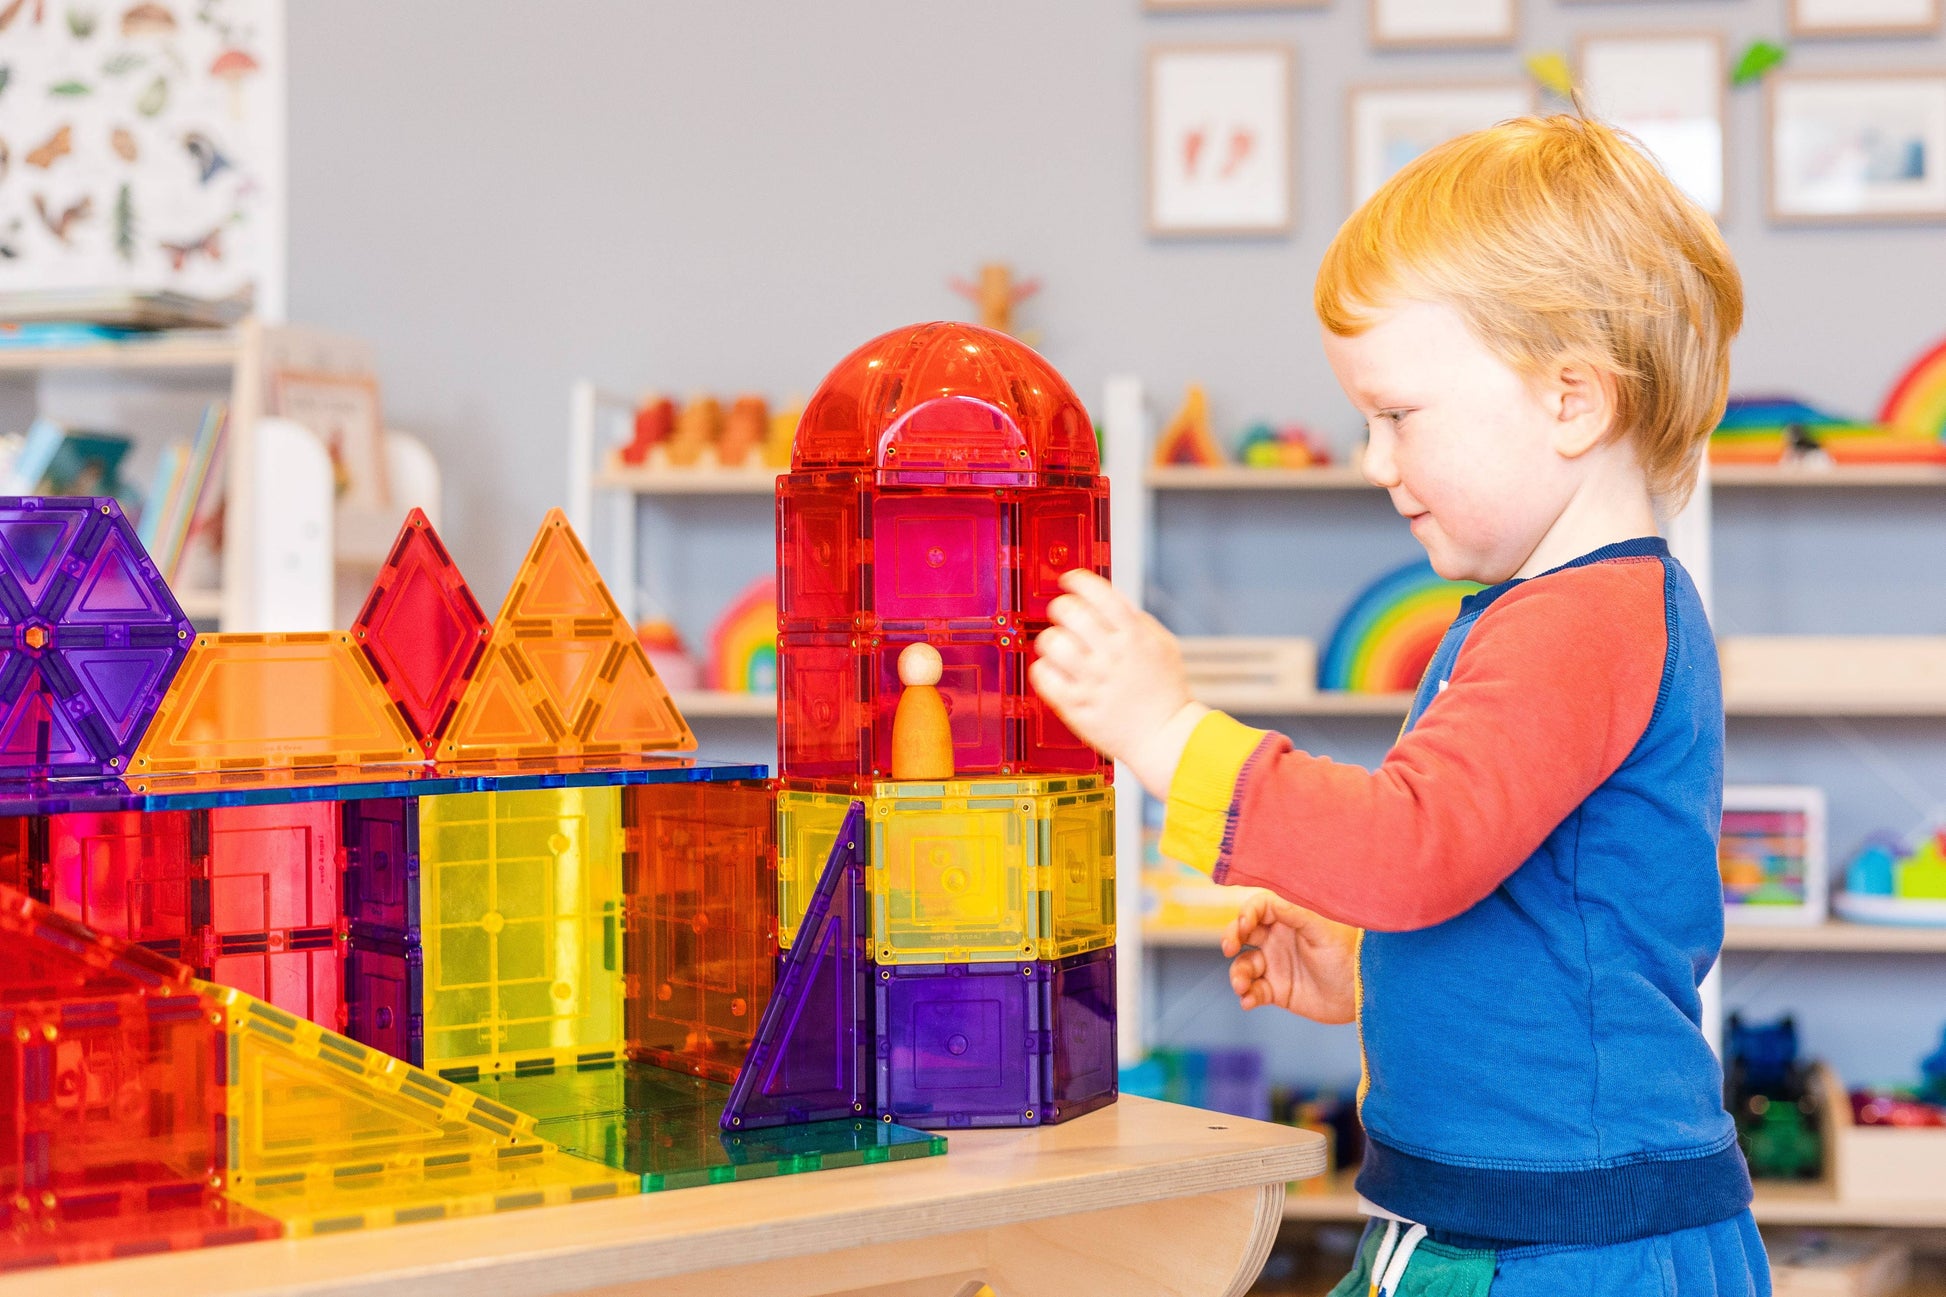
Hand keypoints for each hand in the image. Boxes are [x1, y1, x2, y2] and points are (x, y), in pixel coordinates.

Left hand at [1029, 570, 1205, 796]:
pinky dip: (1043, 669)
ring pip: (1052, 643)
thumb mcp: (1162, 645)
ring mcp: (1092, 682)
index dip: (1079, 580)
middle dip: (1062, 607)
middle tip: (1063, 615)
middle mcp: (1112, 656)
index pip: (1100, 594)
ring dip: (1050, 639)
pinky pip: (1044, 677)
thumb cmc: (1164, 690)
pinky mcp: (1076, 707)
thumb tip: (1105, 598)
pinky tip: (1053, 670)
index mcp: (1135, 637)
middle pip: (1071, 613)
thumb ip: (1135, 620)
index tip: (1070, 580)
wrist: (1166, 737)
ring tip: (1057, 645)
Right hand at [1223, 891, 1359, 1024]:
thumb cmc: (1348, 956)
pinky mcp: (1277, 991)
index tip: (1244, 926)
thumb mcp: (1323, 932)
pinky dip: (1247, 996)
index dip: (1246, 913)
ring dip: (1237, 974)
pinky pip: (1253, 991)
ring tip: (1242, 985)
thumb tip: (1271, 901)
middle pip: (1242, 933)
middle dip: (1230, 938)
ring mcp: (1275, 966)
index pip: (1258, 909)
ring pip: (1243, 965)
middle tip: (1229, 948)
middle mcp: (1278, 940)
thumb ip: (1297, 914)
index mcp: (1289, 920)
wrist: (1362, 993)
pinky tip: (1249, 1001)